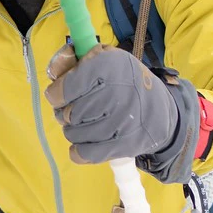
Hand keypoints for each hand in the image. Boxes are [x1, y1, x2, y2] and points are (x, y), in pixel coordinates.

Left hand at [45, 42, 178, 164]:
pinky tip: (84, 141)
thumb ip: (72, 61)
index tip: (60, 96)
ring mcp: (119, 121)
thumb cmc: (124, 81)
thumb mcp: (102, 59)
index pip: (64, 89)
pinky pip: (84, 153)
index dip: (56, 94)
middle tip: (76, 110)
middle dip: (65, 113)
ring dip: (73, 130)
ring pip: (73, 133)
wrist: (159, 111)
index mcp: (107, 66)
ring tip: (85, 123)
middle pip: (68, 113)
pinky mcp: (123, 145)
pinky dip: (78, 150)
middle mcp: (114, 93)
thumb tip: (53, 71)